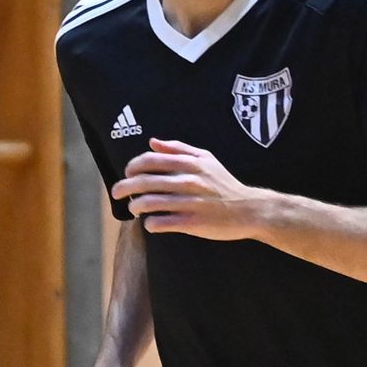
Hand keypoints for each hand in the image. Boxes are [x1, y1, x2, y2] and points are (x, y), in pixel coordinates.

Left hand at [112, 139, 266, 239]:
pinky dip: (151, 223)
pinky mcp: (193, 222)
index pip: (150, 161)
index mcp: (190, 164)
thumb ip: (179, 149)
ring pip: (150, 202)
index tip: (127, 174)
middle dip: (125, 187)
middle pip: (145, 182)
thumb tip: (153, 142)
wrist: (249, 209)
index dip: (132, 167)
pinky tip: (150, 223)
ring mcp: (190, 202)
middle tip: (117, 193)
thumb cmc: (224, 184)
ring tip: (134, 209)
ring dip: (136, 206)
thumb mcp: (206, 159)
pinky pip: (162, 222)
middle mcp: (189, 181)